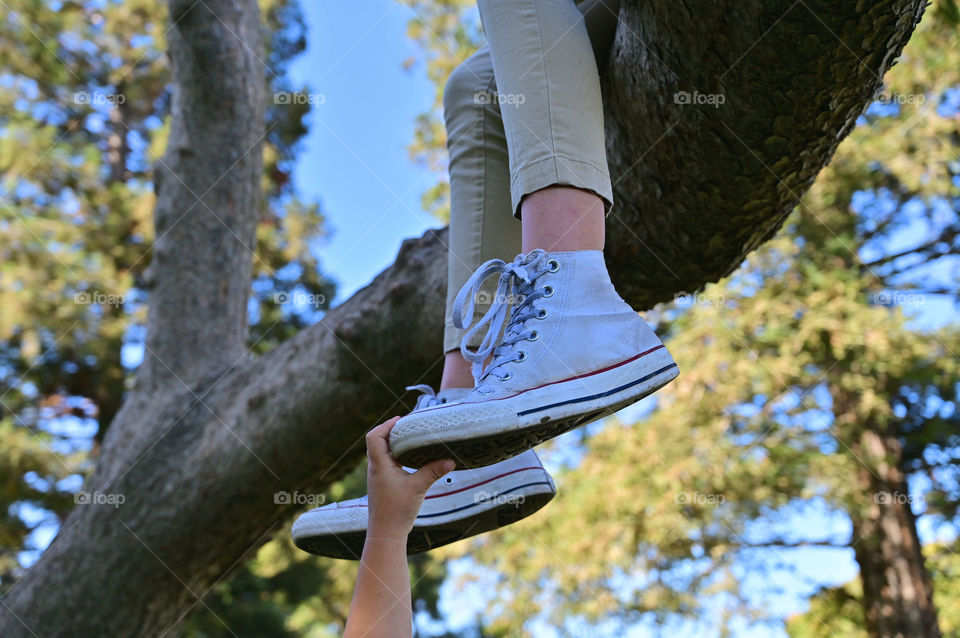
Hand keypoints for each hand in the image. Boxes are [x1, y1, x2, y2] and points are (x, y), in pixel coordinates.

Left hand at [364, 417, 454, 540]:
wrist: (386, 534)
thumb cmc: (397, 511)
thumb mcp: (418, 487)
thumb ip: (433, 471)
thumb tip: (451, 460)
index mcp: (379, 465)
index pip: (374, 436)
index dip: (386, 425)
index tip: (402, 420)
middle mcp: (375, 469)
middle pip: (377, 442)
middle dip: (391, 431)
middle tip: (409, 426)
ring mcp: (377, 477)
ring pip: (381, 453)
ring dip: (393, 444)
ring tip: (411, 439)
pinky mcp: (382, 485)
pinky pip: (386, 464)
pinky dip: (396, 456)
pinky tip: (410, 460)